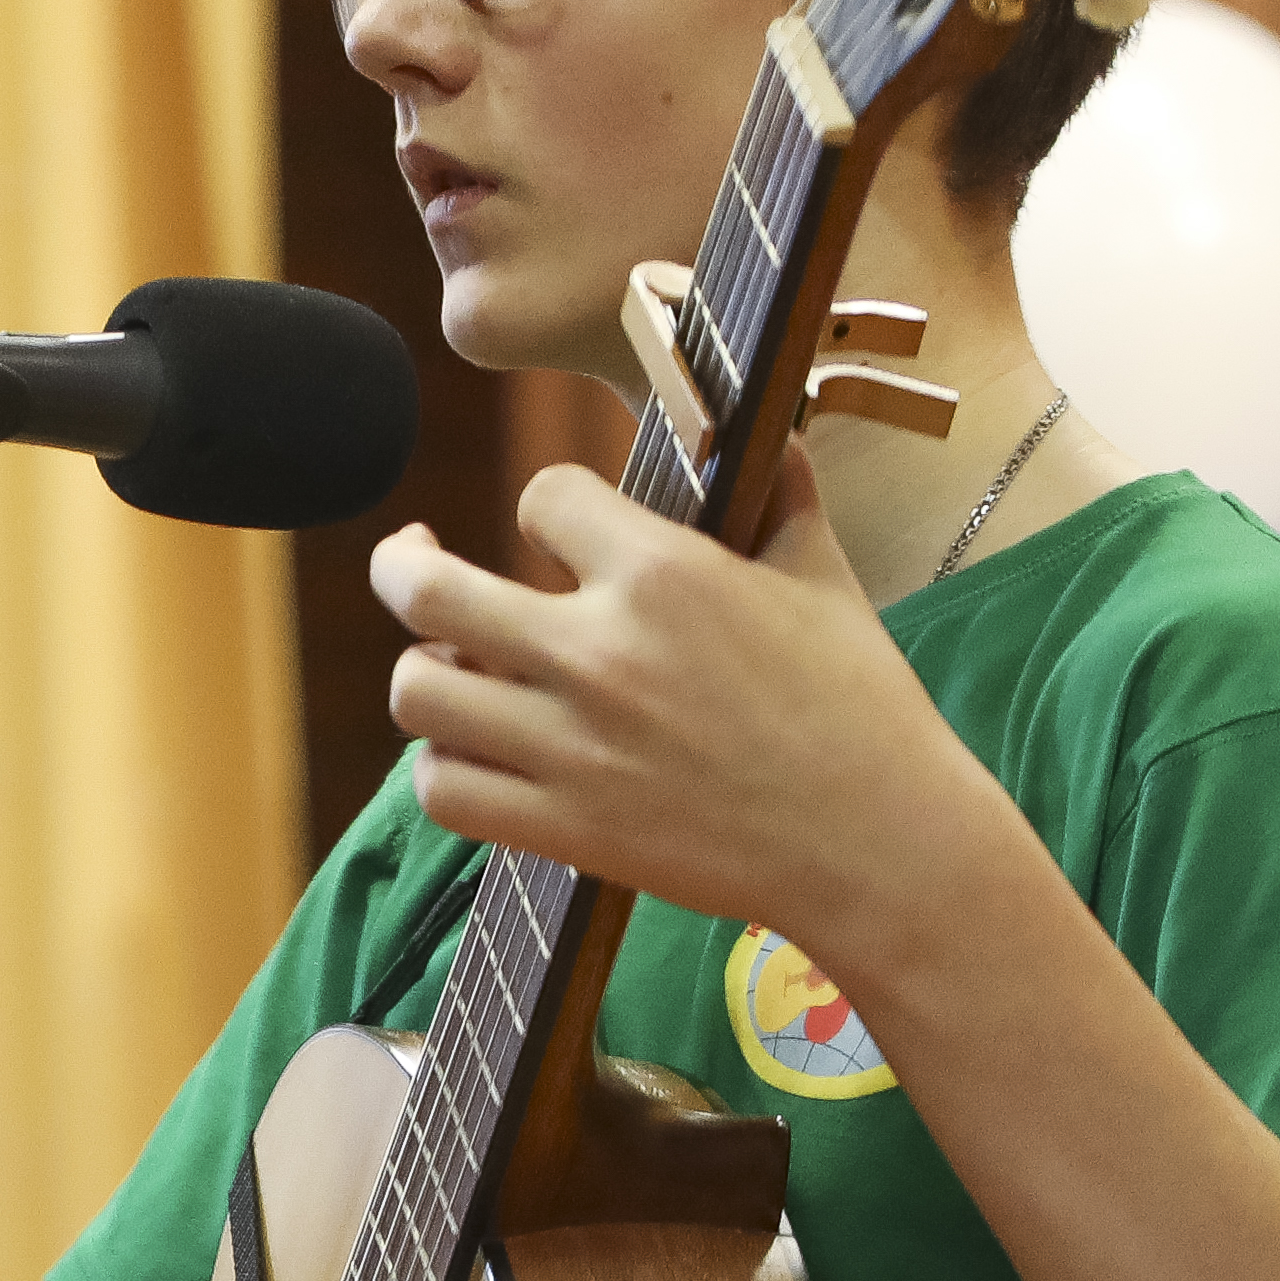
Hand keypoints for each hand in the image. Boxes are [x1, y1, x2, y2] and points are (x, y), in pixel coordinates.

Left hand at [377, 446, 1024, 981]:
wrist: (877, 845)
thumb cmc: (861, 709)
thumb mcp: (825, 581)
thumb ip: (783, 499)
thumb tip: (777, 435)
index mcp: (664, 575)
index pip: (544, 496)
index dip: (551, 505)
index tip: (563, 526)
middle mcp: (598, 653)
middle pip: (425, 590)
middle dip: (402, 563)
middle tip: (411, 559)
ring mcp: (570, 745)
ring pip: (416, 691)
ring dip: (426, 674)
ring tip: (451, 668)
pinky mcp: (563, 826)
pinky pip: (442, 788)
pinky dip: (443, 767)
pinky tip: (474, 751)